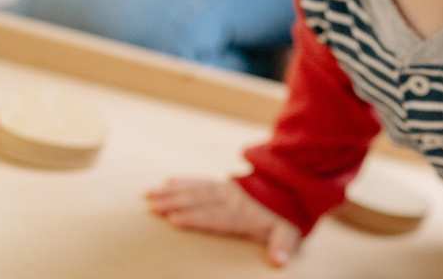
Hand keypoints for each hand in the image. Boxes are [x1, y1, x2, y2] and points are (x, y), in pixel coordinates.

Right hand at [145, 177, 301, 266]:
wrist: (292, 186)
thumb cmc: (287, 217)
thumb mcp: (289, 232)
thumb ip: (282, 245)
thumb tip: (279, 262)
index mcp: (243, 214)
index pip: (216, 216)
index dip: (195, 217)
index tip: (173, 219)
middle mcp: (231, 198)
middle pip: (200, 200)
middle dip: (175, 202)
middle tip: (151, 205)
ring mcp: (227, 188)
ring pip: (196, 188)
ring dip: (172, 191)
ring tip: (150, 193)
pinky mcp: (225, 183)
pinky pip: (202, 181)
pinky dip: (184, 181)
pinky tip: (168, 181)